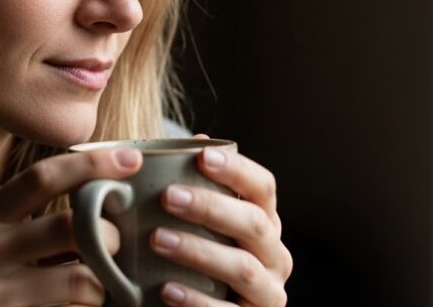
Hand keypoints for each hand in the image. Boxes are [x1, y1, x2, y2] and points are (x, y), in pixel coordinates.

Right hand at [0, 147, 143, 306]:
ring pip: (80, 279)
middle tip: (119, 242)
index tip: (131, 158)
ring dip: (104, 282)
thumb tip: (95, 191)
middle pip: (70, 226)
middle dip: (109, 234)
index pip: (43, 176)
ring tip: (102, 285)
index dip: (92, 164)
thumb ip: (25, 213)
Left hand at [150, 134, 292, 306]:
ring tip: (158, 239)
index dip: (237, 170)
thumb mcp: (199, 225)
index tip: (202, 156)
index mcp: (264, 222)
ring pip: (242, 267)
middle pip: (254, 224)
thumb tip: (193, 141)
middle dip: (211, 207)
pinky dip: (197, 300)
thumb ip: (195, 189)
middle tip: (167, 197)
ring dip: (199, 251)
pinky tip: (166, 289)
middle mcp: (274, 255)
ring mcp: (268, 292)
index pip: (263, 188)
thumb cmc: (198, 260)